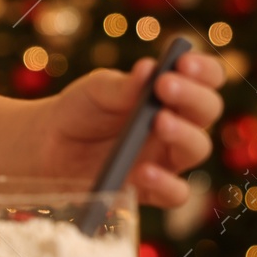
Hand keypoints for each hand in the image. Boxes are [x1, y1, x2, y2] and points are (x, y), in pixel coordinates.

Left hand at [39, 50, 224, 206]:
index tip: (183, 62)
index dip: (204, 70)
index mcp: (172, 96)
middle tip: (165, 86)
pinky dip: (166, 183)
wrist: (48, 145)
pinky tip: (144, 171)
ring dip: (184, 134)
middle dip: (192, 96)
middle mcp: (178, 126)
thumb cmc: (80, 110)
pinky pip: (175, 194)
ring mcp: (167, 159)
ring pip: (198, 149)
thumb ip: (121, 85)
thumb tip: (148, 69)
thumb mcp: (95, 91)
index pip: (205, 79)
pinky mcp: (151, 190)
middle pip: (208, 111)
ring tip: (159, 121)